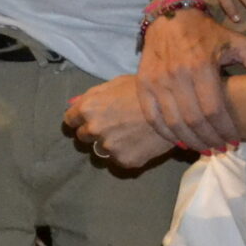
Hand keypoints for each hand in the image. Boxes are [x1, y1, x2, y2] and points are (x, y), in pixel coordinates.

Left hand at [62, 76, 180, 169]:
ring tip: (128, 135)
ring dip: (109, 145)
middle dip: (93, 132)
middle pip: (82, 137)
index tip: (87, 121)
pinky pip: (119, 159)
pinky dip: (126, 153)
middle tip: (113, 126)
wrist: (175, 108)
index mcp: (88, 108)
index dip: (78, 120)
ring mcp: (109, 147)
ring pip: (99, 151)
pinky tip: (139, 143)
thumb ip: (93, 96)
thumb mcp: (116, 84)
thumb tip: (75, 105)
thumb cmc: (145, 90)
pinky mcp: (124, 160)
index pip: (69, 121)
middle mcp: (94, 129)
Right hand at [132, 6, 245, 154]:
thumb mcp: (237, 42)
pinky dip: (165, 132)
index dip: (224, 130)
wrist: (170, 16)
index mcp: (201, 66)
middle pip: (193, 120)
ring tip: (203, 149)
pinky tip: (178, 141)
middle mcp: (177, 75)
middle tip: (220, 150)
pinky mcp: (142, 83)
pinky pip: (152, 115)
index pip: (213, 109)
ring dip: (189, 141)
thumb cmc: (206, 32)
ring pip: (173, 122)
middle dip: (209, 140)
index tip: (234, 142)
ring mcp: (157, 80)